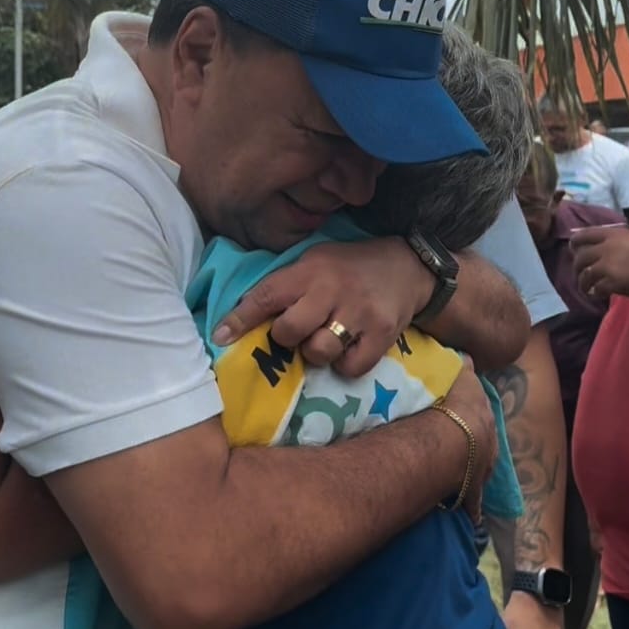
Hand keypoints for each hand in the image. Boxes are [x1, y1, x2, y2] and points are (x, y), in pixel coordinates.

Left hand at [211, 238, 434, 376]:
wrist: (409, 266)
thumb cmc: (350, 267)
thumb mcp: (316, 261)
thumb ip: (287, 285)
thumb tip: (244, 315)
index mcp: (310, 270)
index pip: (266, 295)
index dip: (240, 319)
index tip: (219, 337)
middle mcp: (332, 290)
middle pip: (290, 330)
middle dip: (286, 338)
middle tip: (296, 333)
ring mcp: (359, 313)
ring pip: (318, 352)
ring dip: (316, 353)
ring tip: (326, 339)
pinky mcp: (382, 334)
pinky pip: (350, 367)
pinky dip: (344, 364)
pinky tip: (348, 349)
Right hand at [439, 364, 497, 522]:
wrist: (458, 438)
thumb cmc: (457, 406)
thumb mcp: (463, 379)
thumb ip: (465, 370)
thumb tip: (469, 357)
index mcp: (485, 421)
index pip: (483, 420)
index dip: (475, 421)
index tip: (468, 423)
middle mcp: (489, 447)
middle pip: (486, 448)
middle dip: (478, 449)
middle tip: (466, 450)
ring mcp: (481, 471)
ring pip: (480, 476)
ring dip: (473, 477)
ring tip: (463, 479)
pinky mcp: (471, 492)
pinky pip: (471, 503)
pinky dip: (471, 510)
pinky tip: (472, 517)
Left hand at [569, 225, 628, 300]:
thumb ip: (616, 243)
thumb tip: (603, 251)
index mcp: (613, 234)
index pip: (583, 235)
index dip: (575, 244)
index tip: (574, 251)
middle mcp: (606, 247)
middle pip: (580, 257)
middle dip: (577, 268)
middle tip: (581, 275)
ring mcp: (608, 265)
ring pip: (585, 275)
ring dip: (583, 283)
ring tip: (587, 289)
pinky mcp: (612, 282)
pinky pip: (596, 289)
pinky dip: (595, 293)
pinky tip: (599, 296)